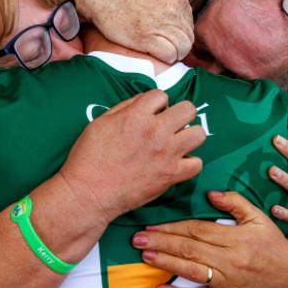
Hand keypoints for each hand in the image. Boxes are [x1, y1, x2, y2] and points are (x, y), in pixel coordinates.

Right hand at [58, 90, 204, 224]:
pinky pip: (197, 164)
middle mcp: (155, 131)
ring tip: (178, 143)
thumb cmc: (88, 158)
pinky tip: (177, 164)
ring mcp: (166, 153)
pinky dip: (189, 164)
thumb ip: (123, 108)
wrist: (88, 193)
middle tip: (170, 125)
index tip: (153, 114)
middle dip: (179, 114)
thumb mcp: (100, 123)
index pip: (161, 95)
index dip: (157, 103)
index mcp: (136, 116)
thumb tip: (143, 99)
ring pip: (198, 134)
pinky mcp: (170, 175)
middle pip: (187, 109)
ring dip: (189, 136)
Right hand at [75, 0, 193, 62]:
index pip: (190, 26)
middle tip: (164, 50)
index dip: (179, 36)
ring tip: (160, 53)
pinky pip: (170, 55)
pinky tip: (155, 55)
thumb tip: (181, 14)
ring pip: (183, 48)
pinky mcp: (147, 36)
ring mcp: (161, 22)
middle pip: (188, 39)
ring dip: (173, 55)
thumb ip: (171, 1)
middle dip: (179, 48)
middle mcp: (173, 8)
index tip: (167, 40)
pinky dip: (165, 59)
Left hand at [132, 191, 287, 287]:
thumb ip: (234, 203)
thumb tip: (209, 194)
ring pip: (190, 272)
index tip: (151, 225)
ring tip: (144, 256)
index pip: (197, 231)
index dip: (172, 227)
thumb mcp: (257, 216)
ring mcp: (229, 282)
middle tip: (137, 239)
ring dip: (164, 264)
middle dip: (160, 243)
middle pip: (189, 250)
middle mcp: (230, 261)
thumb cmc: (271, 241)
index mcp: (236, 238)